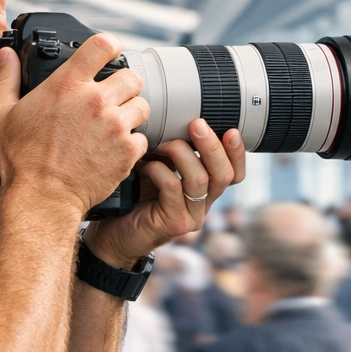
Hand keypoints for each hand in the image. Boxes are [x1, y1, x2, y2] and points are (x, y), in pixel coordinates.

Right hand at [0, 34, 149, 213]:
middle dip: (124, 86)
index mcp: (67, 85)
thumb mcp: (1, 114)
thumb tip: (7, 56)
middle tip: (112, 99)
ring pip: (142, 106)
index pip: (102, 45)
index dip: (109, 46)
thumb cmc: (21, 160)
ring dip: (131, 113)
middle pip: (132, 77)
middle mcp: (95, 101)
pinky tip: (114, 149)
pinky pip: (142, 137)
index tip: (108, 54)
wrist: (41, 199)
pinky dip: (132, 143)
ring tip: (114, 126)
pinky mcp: (127, 151)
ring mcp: (115, 126)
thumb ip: (7, 79)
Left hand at [84, 119, 246, 267]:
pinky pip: (173, 188)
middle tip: (196, 125)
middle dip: (212, 146)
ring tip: (163, 143)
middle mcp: (204, 205)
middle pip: (224, 175)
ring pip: (200, 180)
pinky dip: (159, 170)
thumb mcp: (160, 169)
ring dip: (182, 154)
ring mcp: (191, 217)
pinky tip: (144, 166)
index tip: (230, 130)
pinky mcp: (174, 224)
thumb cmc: (134, 197)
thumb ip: (175, 152)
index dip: (237, 153)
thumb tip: (178, 117)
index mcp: (206, 191)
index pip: (235, 173)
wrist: (113, 234)